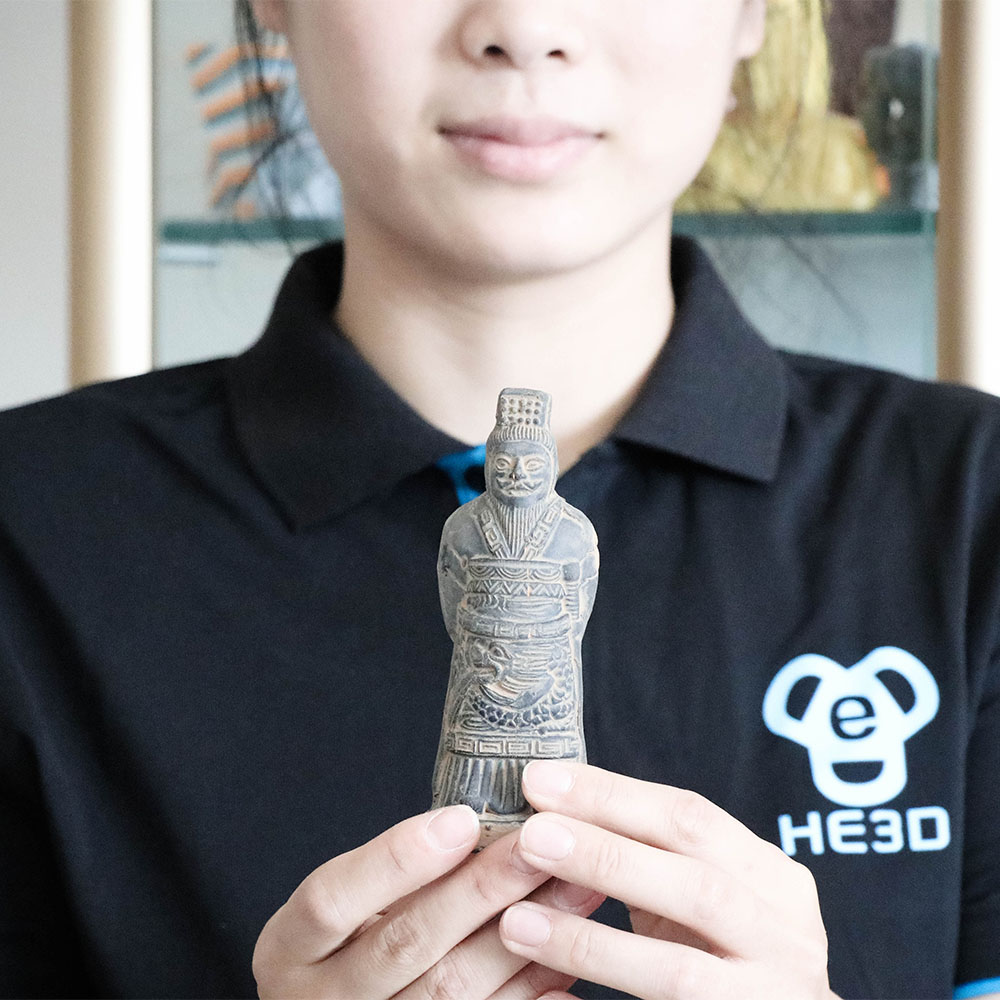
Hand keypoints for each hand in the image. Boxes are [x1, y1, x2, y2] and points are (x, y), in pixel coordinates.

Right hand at [252, 804, 605, 998]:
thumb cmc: (345, 948)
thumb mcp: (342, 910)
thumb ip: (391, 875)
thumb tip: (480, 822)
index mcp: (291, 949)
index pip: (332, 899)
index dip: (397, 859)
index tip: (462, 817)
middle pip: (406, 943)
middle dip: (480, 890)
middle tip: (539, 845)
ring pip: (452, 990)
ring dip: (522, 936)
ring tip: (573, 888)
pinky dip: (529, 998)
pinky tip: (566, 964)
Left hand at [498, 762, 835, 999]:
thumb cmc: (723, 954)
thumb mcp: (703, 892)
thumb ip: (647, 852)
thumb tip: (553, 803)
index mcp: (773, 880)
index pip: (691, 819)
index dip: (612, 796)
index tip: (540, 781)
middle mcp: (787, 938)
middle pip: (695, 886)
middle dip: (606, 855)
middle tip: (531, 835)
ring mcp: (771, 998)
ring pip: (678, 970)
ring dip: (589, 941)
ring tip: (517, 921)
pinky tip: (547, 992)